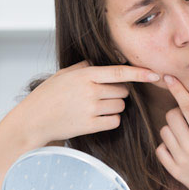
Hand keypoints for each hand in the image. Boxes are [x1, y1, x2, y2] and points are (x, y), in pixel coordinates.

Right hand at [13, 60, 159, 146]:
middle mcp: (90, 91)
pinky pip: (114, 121)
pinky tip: (97, 118)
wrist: (33, 119)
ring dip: (115, 106)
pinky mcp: (90, 126)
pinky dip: (111, 120)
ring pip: (121, 106)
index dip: (139, 73)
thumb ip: (85, 67)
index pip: (119, 72)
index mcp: (85, 75)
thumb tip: (104, 63)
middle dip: (119, 92)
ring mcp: (91, 109)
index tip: (155, 74)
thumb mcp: (64, 74)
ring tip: (95, 106)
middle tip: (102, 95)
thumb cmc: (48, 95)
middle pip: (123, 91)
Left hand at [155, 75, 188, 189]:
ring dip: (173, 128)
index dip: (177, 89)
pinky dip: (166, 145)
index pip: (187, 106)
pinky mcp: (174, 171)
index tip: (169, 78)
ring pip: (164, 131)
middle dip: (178, 112)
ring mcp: (180, 160)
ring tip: (186, 135)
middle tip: (188, 119)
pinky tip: (179, 147)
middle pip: (171, 115)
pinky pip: (160, 149)